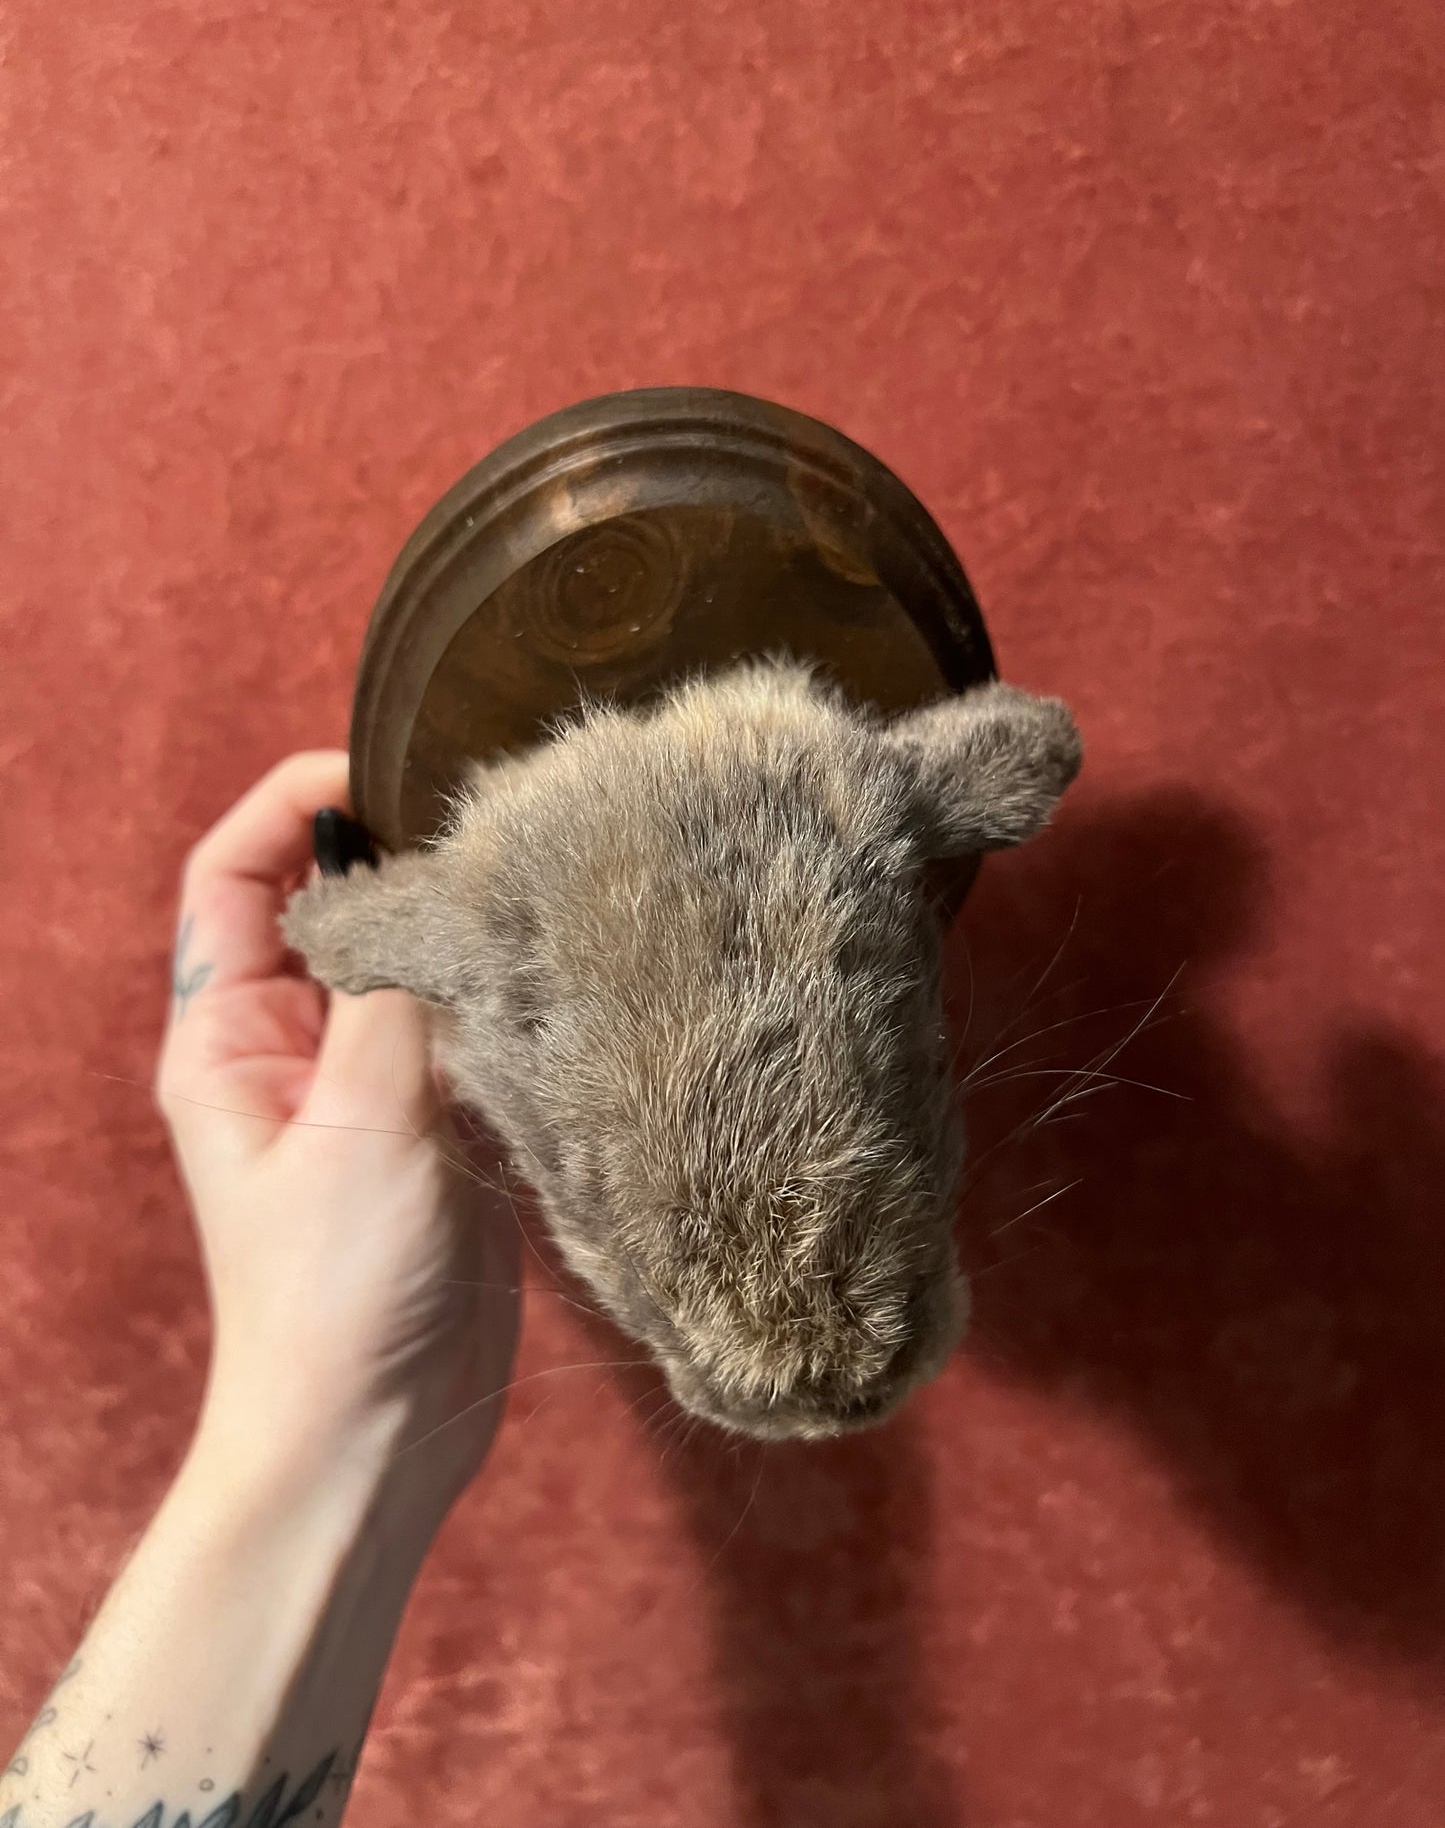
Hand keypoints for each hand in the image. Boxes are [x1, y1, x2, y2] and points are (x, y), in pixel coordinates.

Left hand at [156, 752, 519, 1514]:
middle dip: (399, 845)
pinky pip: (467, 1022)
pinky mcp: (439, 1124)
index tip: (382, 766)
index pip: (234, 871)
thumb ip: (397, 993)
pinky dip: (507, 988)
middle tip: (491, 813)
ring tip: (539, 879)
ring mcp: (369, 1083)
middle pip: (330, 898)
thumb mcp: (363, 1124)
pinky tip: (565, 967)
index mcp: (230, 1035)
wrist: (377, 1434)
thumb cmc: (335, 1295)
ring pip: (409, 958)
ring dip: (462, 919)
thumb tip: (440, 878)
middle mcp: (294, 1044)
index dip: (293, 801)